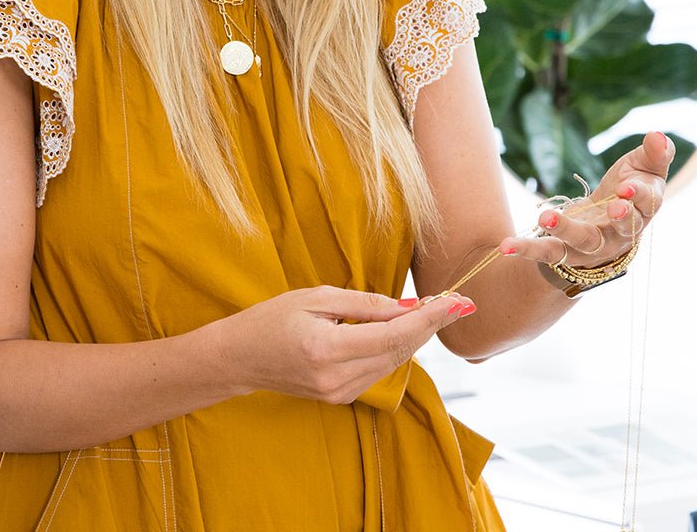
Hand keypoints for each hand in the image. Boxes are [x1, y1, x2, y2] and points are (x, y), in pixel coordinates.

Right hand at [211, 285, 475, 404]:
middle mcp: (338, 379)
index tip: (457, 301)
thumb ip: (363, 304)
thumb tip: (406, 306)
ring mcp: (339, 393)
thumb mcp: (314, 298)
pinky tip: (403, 328)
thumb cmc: (271, 319)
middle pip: (400, 352)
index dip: (430, 318)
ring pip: (393, 363)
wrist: (240, 359)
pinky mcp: (340, 398)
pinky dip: (394, 348)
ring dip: (415, 336)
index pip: (395, 335)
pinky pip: (378, 370)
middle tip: (456, 302)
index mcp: (328, 349)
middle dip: (430, 326)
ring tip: (435, 310)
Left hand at [499, 130, 673, 269]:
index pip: (647, 206)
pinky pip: (548, 252)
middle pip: (622, 229)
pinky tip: (506, 245)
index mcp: (643, 211)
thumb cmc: (627, 190)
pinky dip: (527, 249)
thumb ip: (655, 154)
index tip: (628, 186)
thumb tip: (659, 134)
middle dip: (618, 218)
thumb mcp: (643, 170)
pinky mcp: (567, 250)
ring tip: (546, 218)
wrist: (605, 226)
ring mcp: (593, 245)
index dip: (640, 197)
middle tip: (613, 206)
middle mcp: (620, 233)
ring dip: (565, 229)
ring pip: (583, 241)